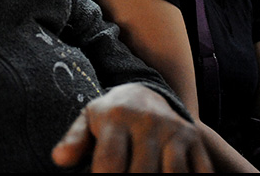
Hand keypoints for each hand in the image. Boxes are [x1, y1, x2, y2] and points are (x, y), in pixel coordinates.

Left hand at [52, 84, 212, 172]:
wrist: (145, 92)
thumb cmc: (111, 116)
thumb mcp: (88, 120)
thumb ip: (74, 140)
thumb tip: (59, 160)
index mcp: (117, 118)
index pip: (110, 161)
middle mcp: (148, 122)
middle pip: (142, 172)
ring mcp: (173, 131)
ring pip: (172, 173)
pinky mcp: (194, 139)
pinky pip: (199, 170)